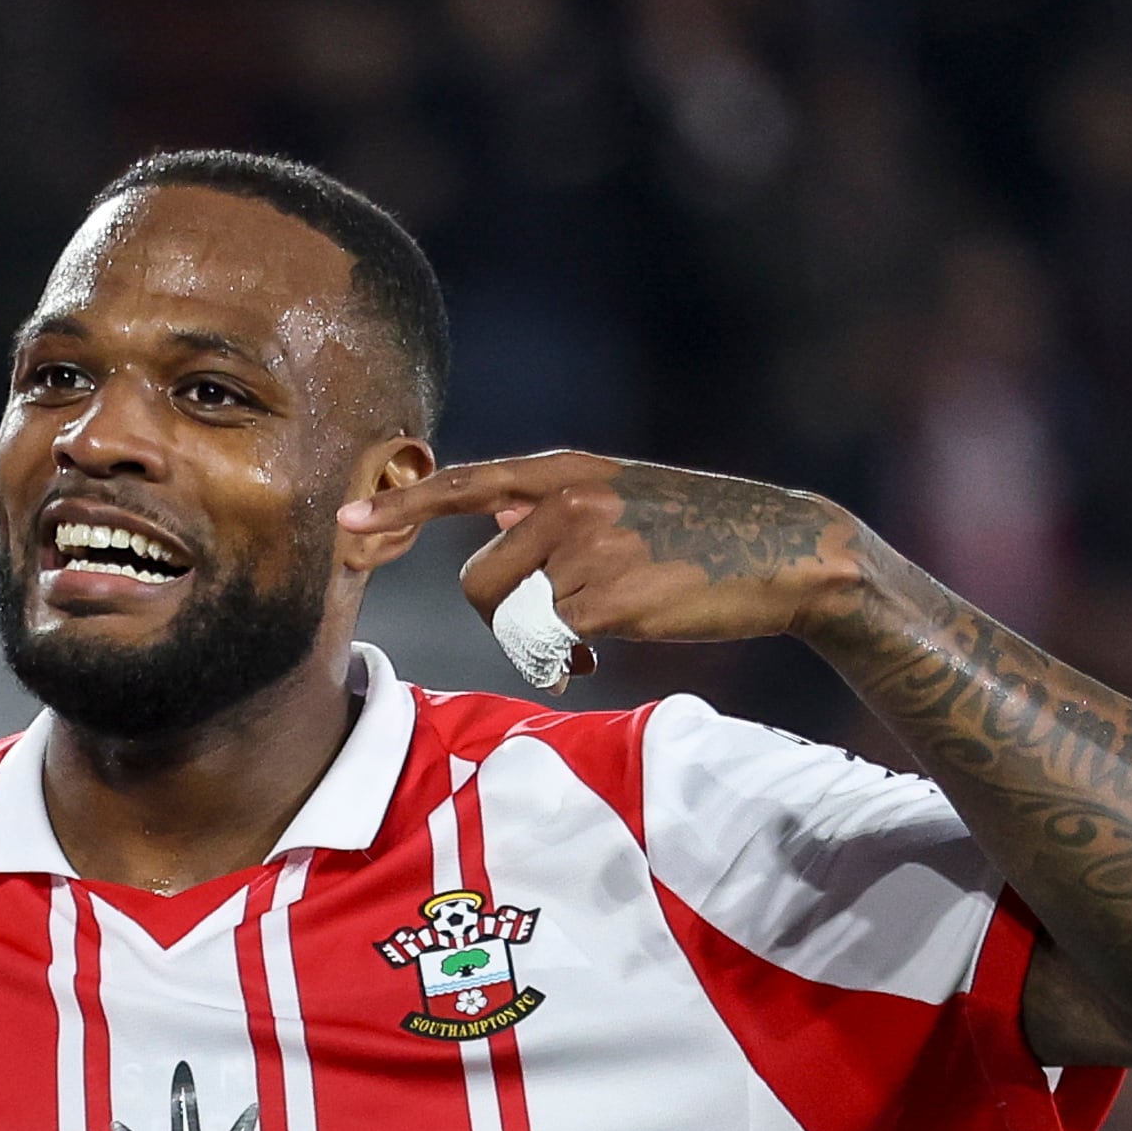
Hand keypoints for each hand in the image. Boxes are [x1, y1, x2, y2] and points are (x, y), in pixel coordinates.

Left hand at [340, 451, 873, 660]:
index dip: (401, 508)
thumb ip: (554, 507)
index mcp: (567, 473)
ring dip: (541, 643)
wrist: (785, 554)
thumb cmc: (702, 534)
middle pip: (479, 582)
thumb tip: (493, 515)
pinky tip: (609, 649)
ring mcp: (583, 549)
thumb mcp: (623, 499)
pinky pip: (551, 645)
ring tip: (593, 636)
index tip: (346, 525)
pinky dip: (570, 658)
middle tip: (563, 629)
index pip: (465, 485)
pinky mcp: (603, 599)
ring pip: (512, 620)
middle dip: (509, 618)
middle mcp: (566, 502)